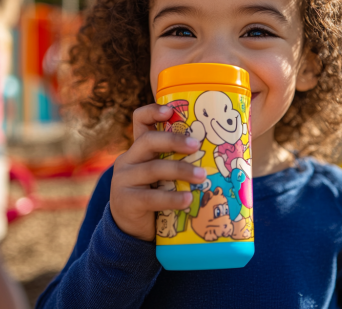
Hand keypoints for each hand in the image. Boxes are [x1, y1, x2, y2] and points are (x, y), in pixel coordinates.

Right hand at [110, 103, 206, 241]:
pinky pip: (151, 197)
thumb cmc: (157, 193)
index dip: (152, 111)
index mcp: (139, 148)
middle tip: (196, 145)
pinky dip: (172, 198)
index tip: (170, 111)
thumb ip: (177, 160)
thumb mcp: (163, 173)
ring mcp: (123, 180)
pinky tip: (188, 200)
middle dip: (174, 140)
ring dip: (181, 170)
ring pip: (153, 169)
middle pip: (148, 141)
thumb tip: (218, 152)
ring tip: (201, 176)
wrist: (133, 229)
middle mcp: (128, 159)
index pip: (140, 120)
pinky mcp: (126, 201)